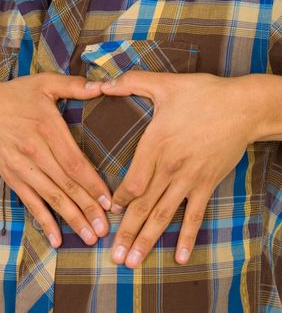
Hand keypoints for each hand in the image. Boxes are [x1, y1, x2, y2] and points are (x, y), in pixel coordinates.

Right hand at [0, 74, 111, 247]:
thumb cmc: (15, 94)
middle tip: (105, 229)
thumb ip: (74, 85)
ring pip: (51, 197)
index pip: (74, 162)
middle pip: (65, 185)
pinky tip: (56, 238)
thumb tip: (103, 86)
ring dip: (71, 218)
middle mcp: (35, 151)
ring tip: (90, 236)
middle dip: (87, 208)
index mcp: (47, 127)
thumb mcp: (44, 83)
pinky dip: (43, 221)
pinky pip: (30, 203)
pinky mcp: (11, 177)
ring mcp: (22, 167)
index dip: (93, 183)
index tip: (109, 201)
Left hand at [100, 72, 256, 267]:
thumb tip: (103, 82)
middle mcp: (170, 167)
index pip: (131, 181)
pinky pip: (195, 216)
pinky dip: (186, 237)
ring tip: (132, 262)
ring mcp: (189, 179)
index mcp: (155, 144)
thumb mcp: (165, 83)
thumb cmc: (203, 94)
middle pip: (143, 205)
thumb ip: (132, 82)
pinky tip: (179, 257)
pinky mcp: (207, 184)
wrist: (242, 108)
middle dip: (126, 232)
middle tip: (112, 257)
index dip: (118, 200)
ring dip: (147, 240)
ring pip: (164, 215)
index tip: (108, 213)